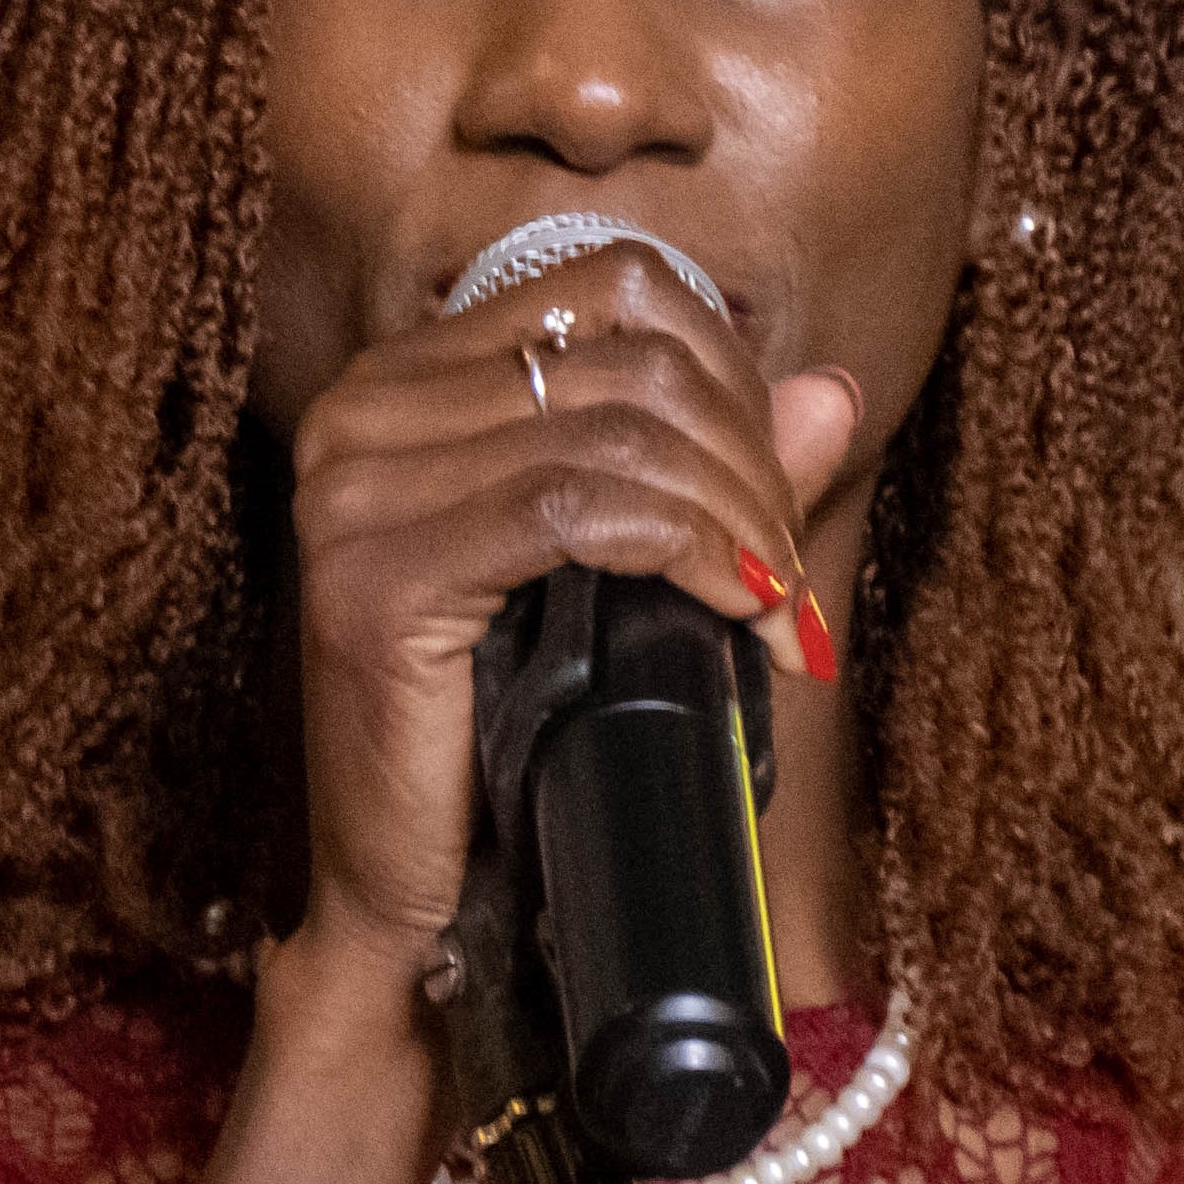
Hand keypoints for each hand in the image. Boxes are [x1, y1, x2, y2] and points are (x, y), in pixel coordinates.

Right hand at [273, 241, 858, 965]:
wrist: (415, 896)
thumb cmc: (508, 735)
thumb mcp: (622, 576)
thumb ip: (710, 470)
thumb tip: (829, 392)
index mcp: (410, 379)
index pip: (611, 287)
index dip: (729, 372)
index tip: (774, 489)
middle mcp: (363, 408)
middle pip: (630, 358)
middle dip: (748, 465)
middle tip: (786, 576)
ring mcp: (353, 485)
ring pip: (617, 434)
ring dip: (735, 520)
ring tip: (774, 610)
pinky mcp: (373, 573)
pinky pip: (575, 513)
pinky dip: (687, 554)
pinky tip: (734, 612)